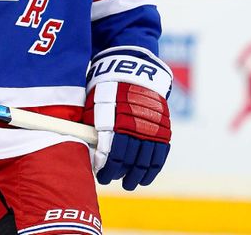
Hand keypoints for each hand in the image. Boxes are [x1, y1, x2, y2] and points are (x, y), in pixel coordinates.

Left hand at [83, 46, 172, 190]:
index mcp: (114, 120)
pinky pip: (160, 153)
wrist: (130, 66)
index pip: (110, 154)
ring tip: (130, 184)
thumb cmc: (105, 86)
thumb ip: (92, 128)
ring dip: (137, 176)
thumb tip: (88, 152)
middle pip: (128, 160)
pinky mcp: (163, 125)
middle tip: (112, 181)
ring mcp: (150, 126)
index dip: (105, 169)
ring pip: (145, 160)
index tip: (100, 176)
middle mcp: (133, 125)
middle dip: (119, 174)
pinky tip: (146, 177)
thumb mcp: (93, 103)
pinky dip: (153, 168)